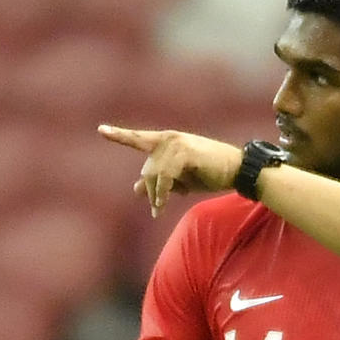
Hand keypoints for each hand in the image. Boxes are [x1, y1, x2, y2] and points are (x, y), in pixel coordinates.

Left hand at [98, 125, 242, 216]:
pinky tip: (163, 205)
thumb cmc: (210, 173)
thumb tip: (136, 188)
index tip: (101, 130)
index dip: (120, 135)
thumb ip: (159, 181)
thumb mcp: (182, 179)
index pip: (139, 138)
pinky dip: (163, 194)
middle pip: (148, 169)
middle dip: (151, 191)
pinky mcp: (184, 153)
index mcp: (167, 140)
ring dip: (156, 196)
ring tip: (159, 209)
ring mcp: (177, 144)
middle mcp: (169, 138)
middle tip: (156, 208)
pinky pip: (165, 178)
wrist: (237, 170)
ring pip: (154, 175)